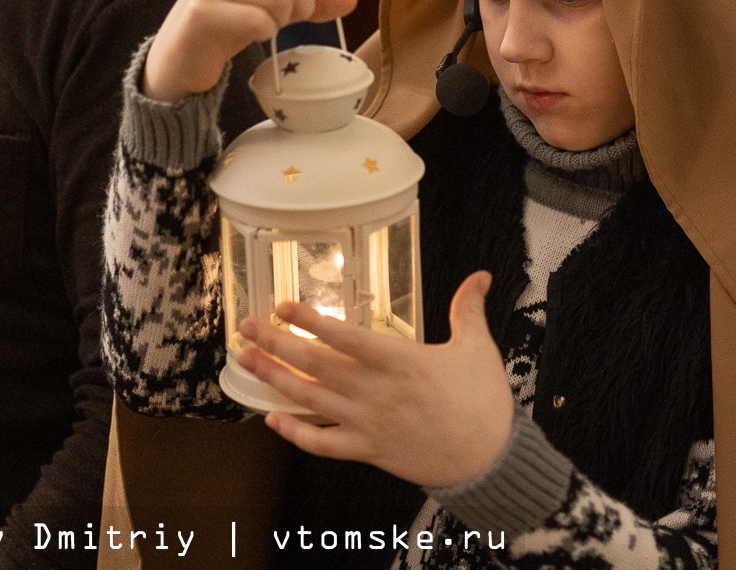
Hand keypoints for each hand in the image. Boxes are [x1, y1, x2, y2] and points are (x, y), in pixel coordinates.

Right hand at [143, 0, 356, 100]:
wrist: (180, 60)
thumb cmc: (229, 27)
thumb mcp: (274, 6)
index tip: (289, 8)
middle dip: (298, 5)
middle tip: (276, 22)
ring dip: (280, 20)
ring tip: (259, 27)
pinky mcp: (201, 12)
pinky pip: (259, 21)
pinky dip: (262, 34)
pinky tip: (245, 36)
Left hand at [236, 271, 515, 488]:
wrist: (488, 460)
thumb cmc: (485, 403)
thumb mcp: (478, 349)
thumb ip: (469, 309)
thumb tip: (481, 276)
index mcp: (399, 361)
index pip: (344, 337)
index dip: (310, 321)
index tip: (283, 306)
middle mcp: (375, 391)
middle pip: (314, 364)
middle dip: (276, 343)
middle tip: (247, 327)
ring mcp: (367, 423)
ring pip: (310, 399)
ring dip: (274, 379)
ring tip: (246, 361)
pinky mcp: (367, 450)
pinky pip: (322, 443)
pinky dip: (295, 433)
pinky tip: (273, 420)